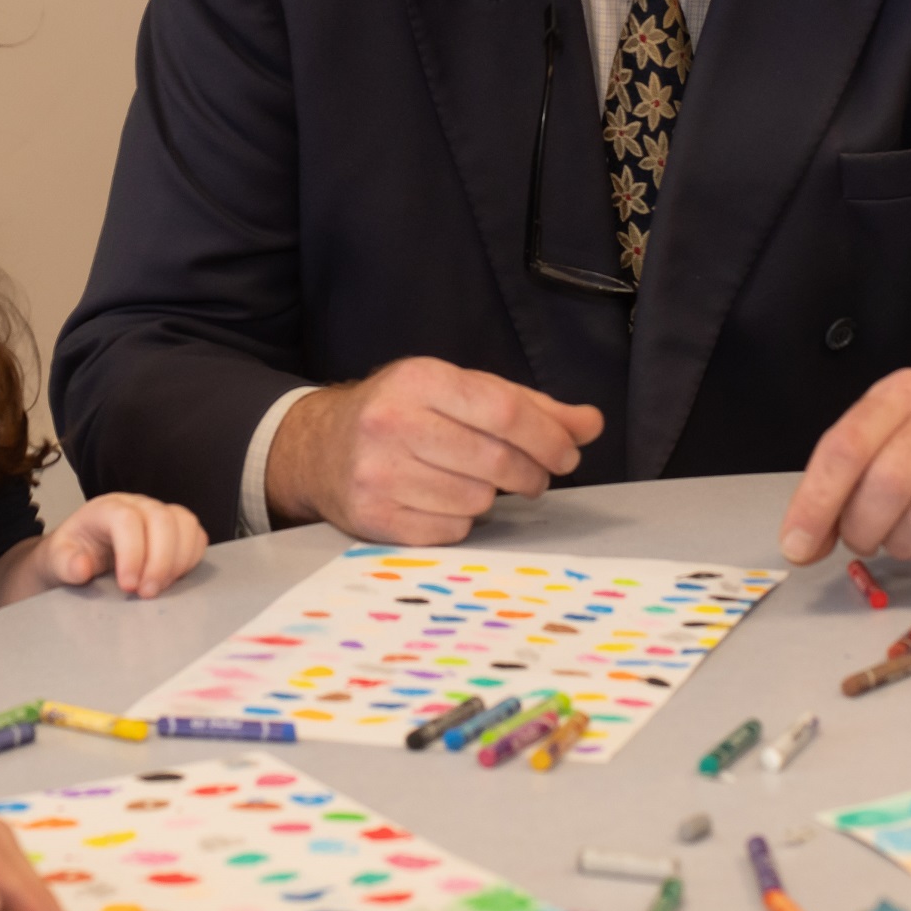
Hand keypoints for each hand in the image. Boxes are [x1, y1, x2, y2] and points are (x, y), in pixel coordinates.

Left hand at [38, 494, 206, 598]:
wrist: (80, 553)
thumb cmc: (71, 555)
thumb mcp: (56, 560)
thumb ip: (64, 564)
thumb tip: (81, 567)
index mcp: (105, 509)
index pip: (127, 520)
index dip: (132, 553)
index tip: (128, 586)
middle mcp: (136, 505)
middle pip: (162, 519)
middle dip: (160, 560)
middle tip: (147, 594)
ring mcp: (159, 514)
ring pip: (184, 523)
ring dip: (179, 560)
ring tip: (161, 588)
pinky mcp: (175, 529)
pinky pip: (196, 535)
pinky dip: (191, 558)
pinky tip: (174, 580)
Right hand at [263, 357, 601, 543]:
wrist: (319, 448)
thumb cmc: (404, 414)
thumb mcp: (460, 392)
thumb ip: (529, 406)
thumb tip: (590, 423)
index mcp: (419, 379)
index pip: (503, 411)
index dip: (547, 437)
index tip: (569, 454)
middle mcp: (391, 422)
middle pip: (494, 461)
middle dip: (532, 474)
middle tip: (538, 477)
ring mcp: (377, 473)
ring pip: (475, 500)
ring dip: (491, 498)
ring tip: (477, 484)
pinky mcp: (371, 517)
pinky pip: (448, 531)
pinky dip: (461, 521)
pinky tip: (446, 502)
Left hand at [777, 371, 910, 575]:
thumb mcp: (881, 441)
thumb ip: (837, 485)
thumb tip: (802, 545)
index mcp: (903, 392)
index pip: (847, 447)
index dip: (816, 503)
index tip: (797, 546)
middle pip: (888, 485)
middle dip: (862, 529)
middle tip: (862, 539)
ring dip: (901, 548)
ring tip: (901, 539)